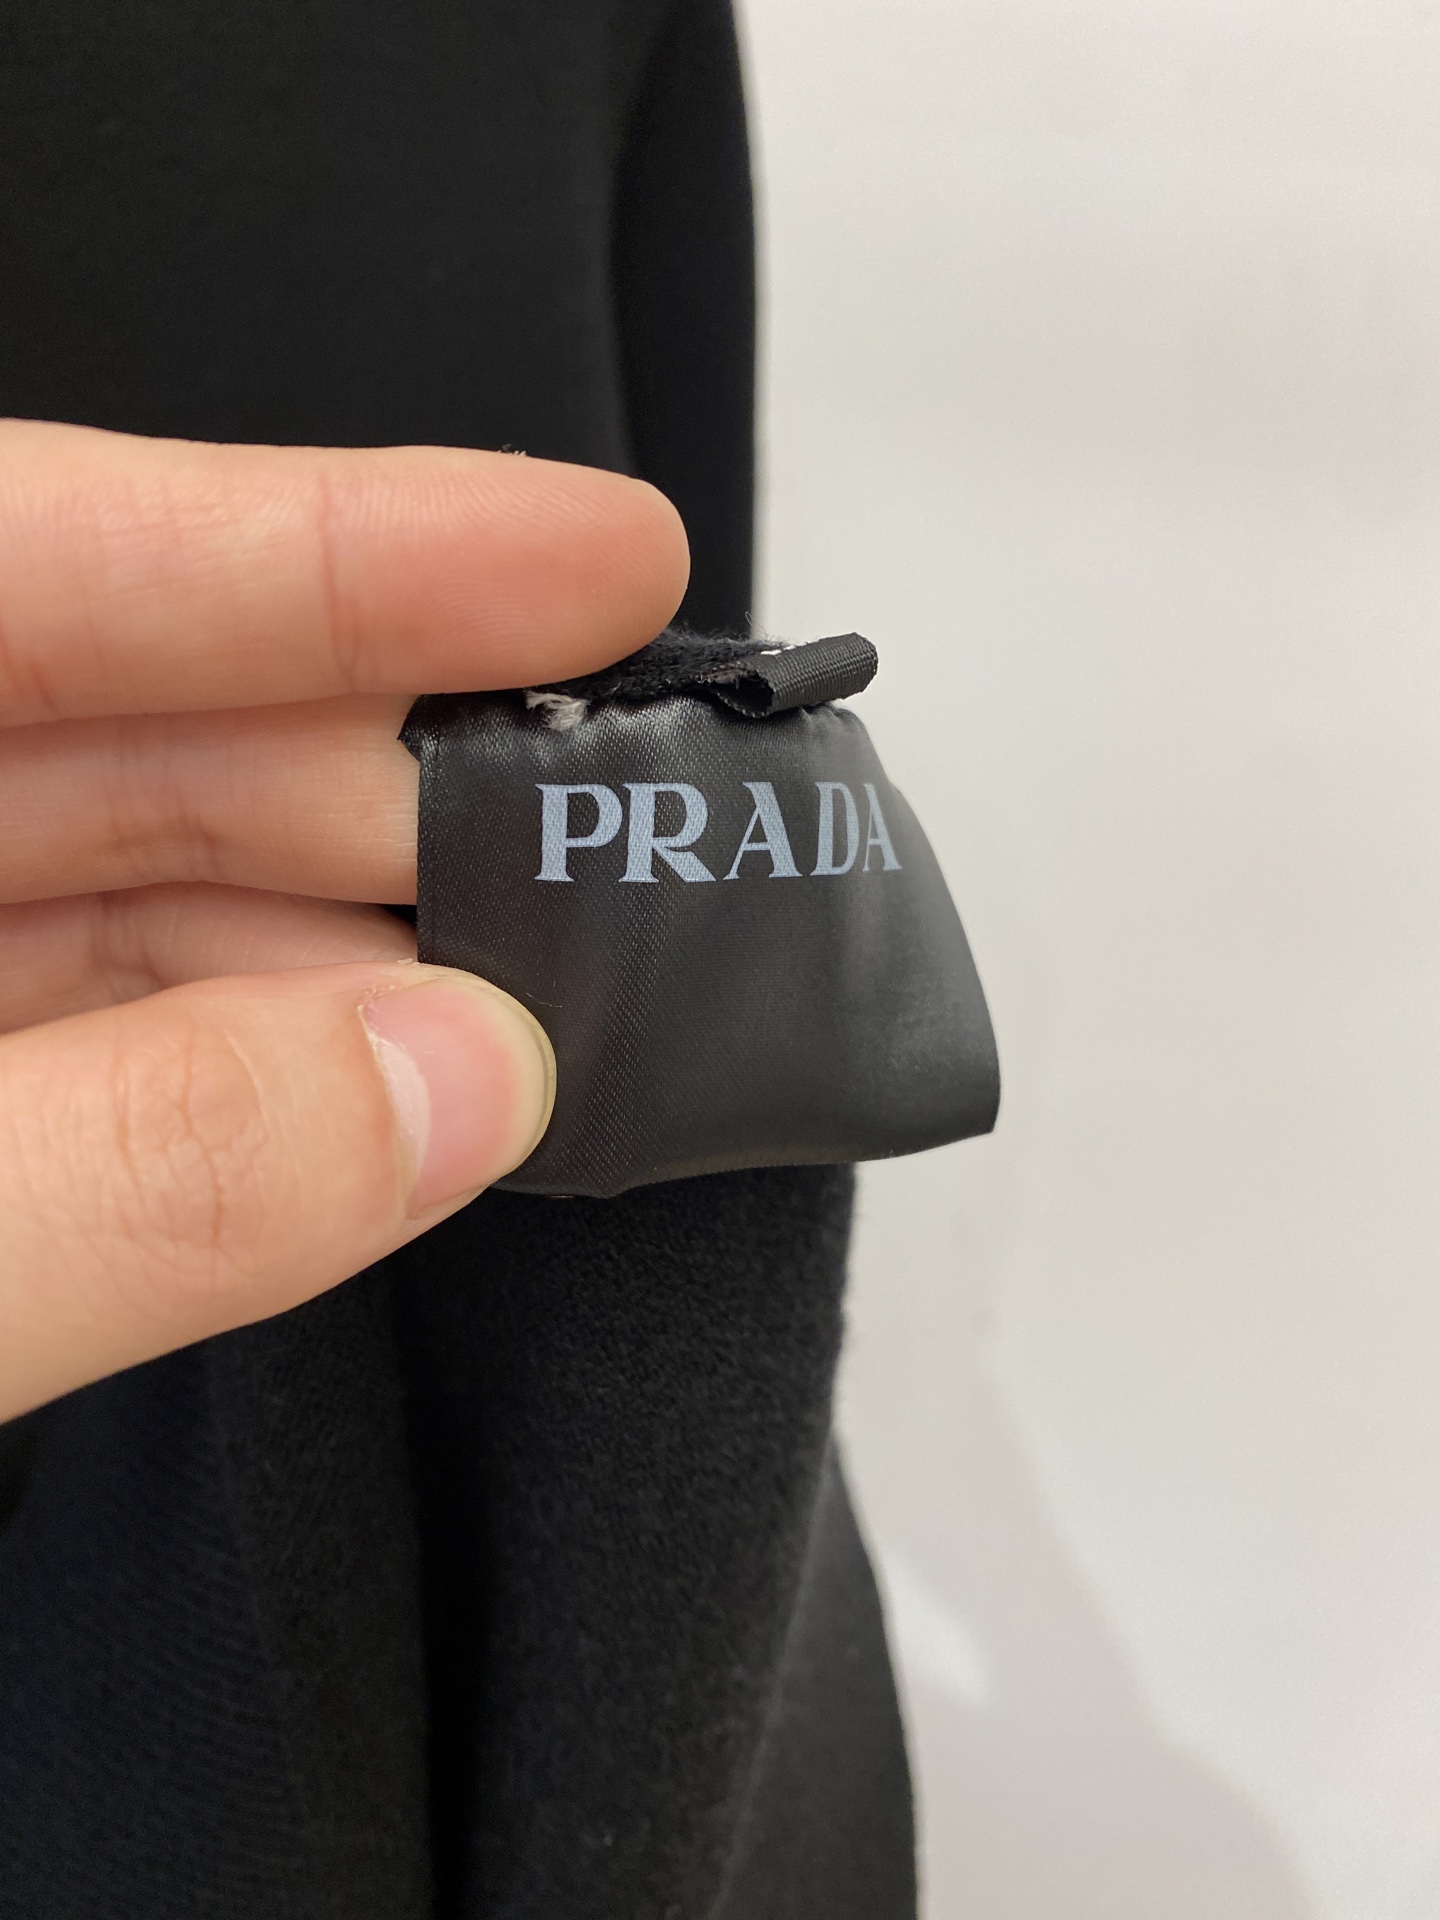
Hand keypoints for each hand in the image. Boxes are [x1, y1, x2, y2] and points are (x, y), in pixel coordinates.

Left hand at [0, 420, 687, 1420]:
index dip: (329, 541)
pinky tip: (399, 1078)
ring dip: (357, 939)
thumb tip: (461, 1075)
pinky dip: (258, 1059)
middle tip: (617, 829)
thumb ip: (131, 1180)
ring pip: (129, 891)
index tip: (593, 556)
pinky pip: (98, 1036)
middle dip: (388, 779)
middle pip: (121, 725)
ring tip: (551, 973)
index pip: (35, 561)